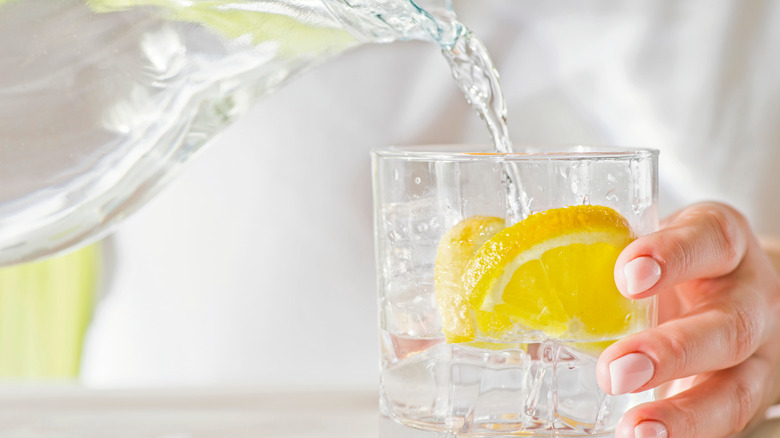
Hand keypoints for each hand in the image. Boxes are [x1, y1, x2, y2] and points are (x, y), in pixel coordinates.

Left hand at [596, 202, 779, 437]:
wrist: (725, 287)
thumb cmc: (671, 263)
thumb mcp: (646, 246)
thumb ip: (597, 258)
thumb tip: (512, 288)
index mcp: (719, 242)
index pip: (708, 239)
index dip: (673, 255)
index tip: (627, 275)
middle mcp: (746, 296)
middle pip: (728, 325)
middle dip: (672, 352)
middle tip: (617, 371)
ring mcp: (754, 351)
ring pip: (738, 386)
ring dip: (683, 414)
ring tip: (635, 429)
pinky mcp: (744, 391)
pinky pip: (727, 420)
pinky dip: (687, 434)